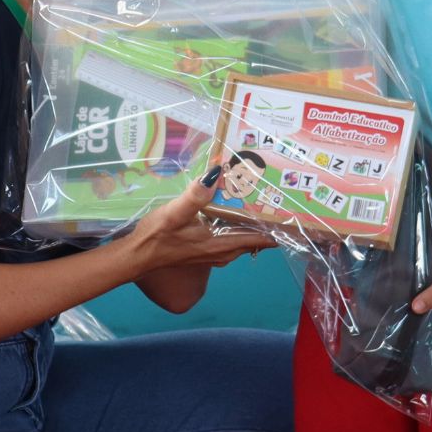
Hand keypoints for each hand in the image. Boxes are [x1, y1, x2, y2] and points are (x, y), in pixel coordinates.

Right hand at [126, 175, 275, 271]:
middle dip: (268, 224)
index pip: (259, 239)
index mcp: (220, 243)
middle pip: (254, 240)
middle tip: (279, 203)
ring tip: (261, 206)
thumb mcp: (173, 213)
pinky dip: (237, 229)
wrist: (137, 256)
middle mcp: (221, 252)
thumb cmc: (156, 237)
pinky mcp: (204, 251)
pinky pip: (230, 241)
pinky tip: (232, 214)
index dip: (278, 230)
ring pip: (242, 241)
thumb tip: (215, 175)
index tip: (293, 216)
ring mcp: (213, 254)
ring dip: (252, 227)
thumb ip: (195, 196)